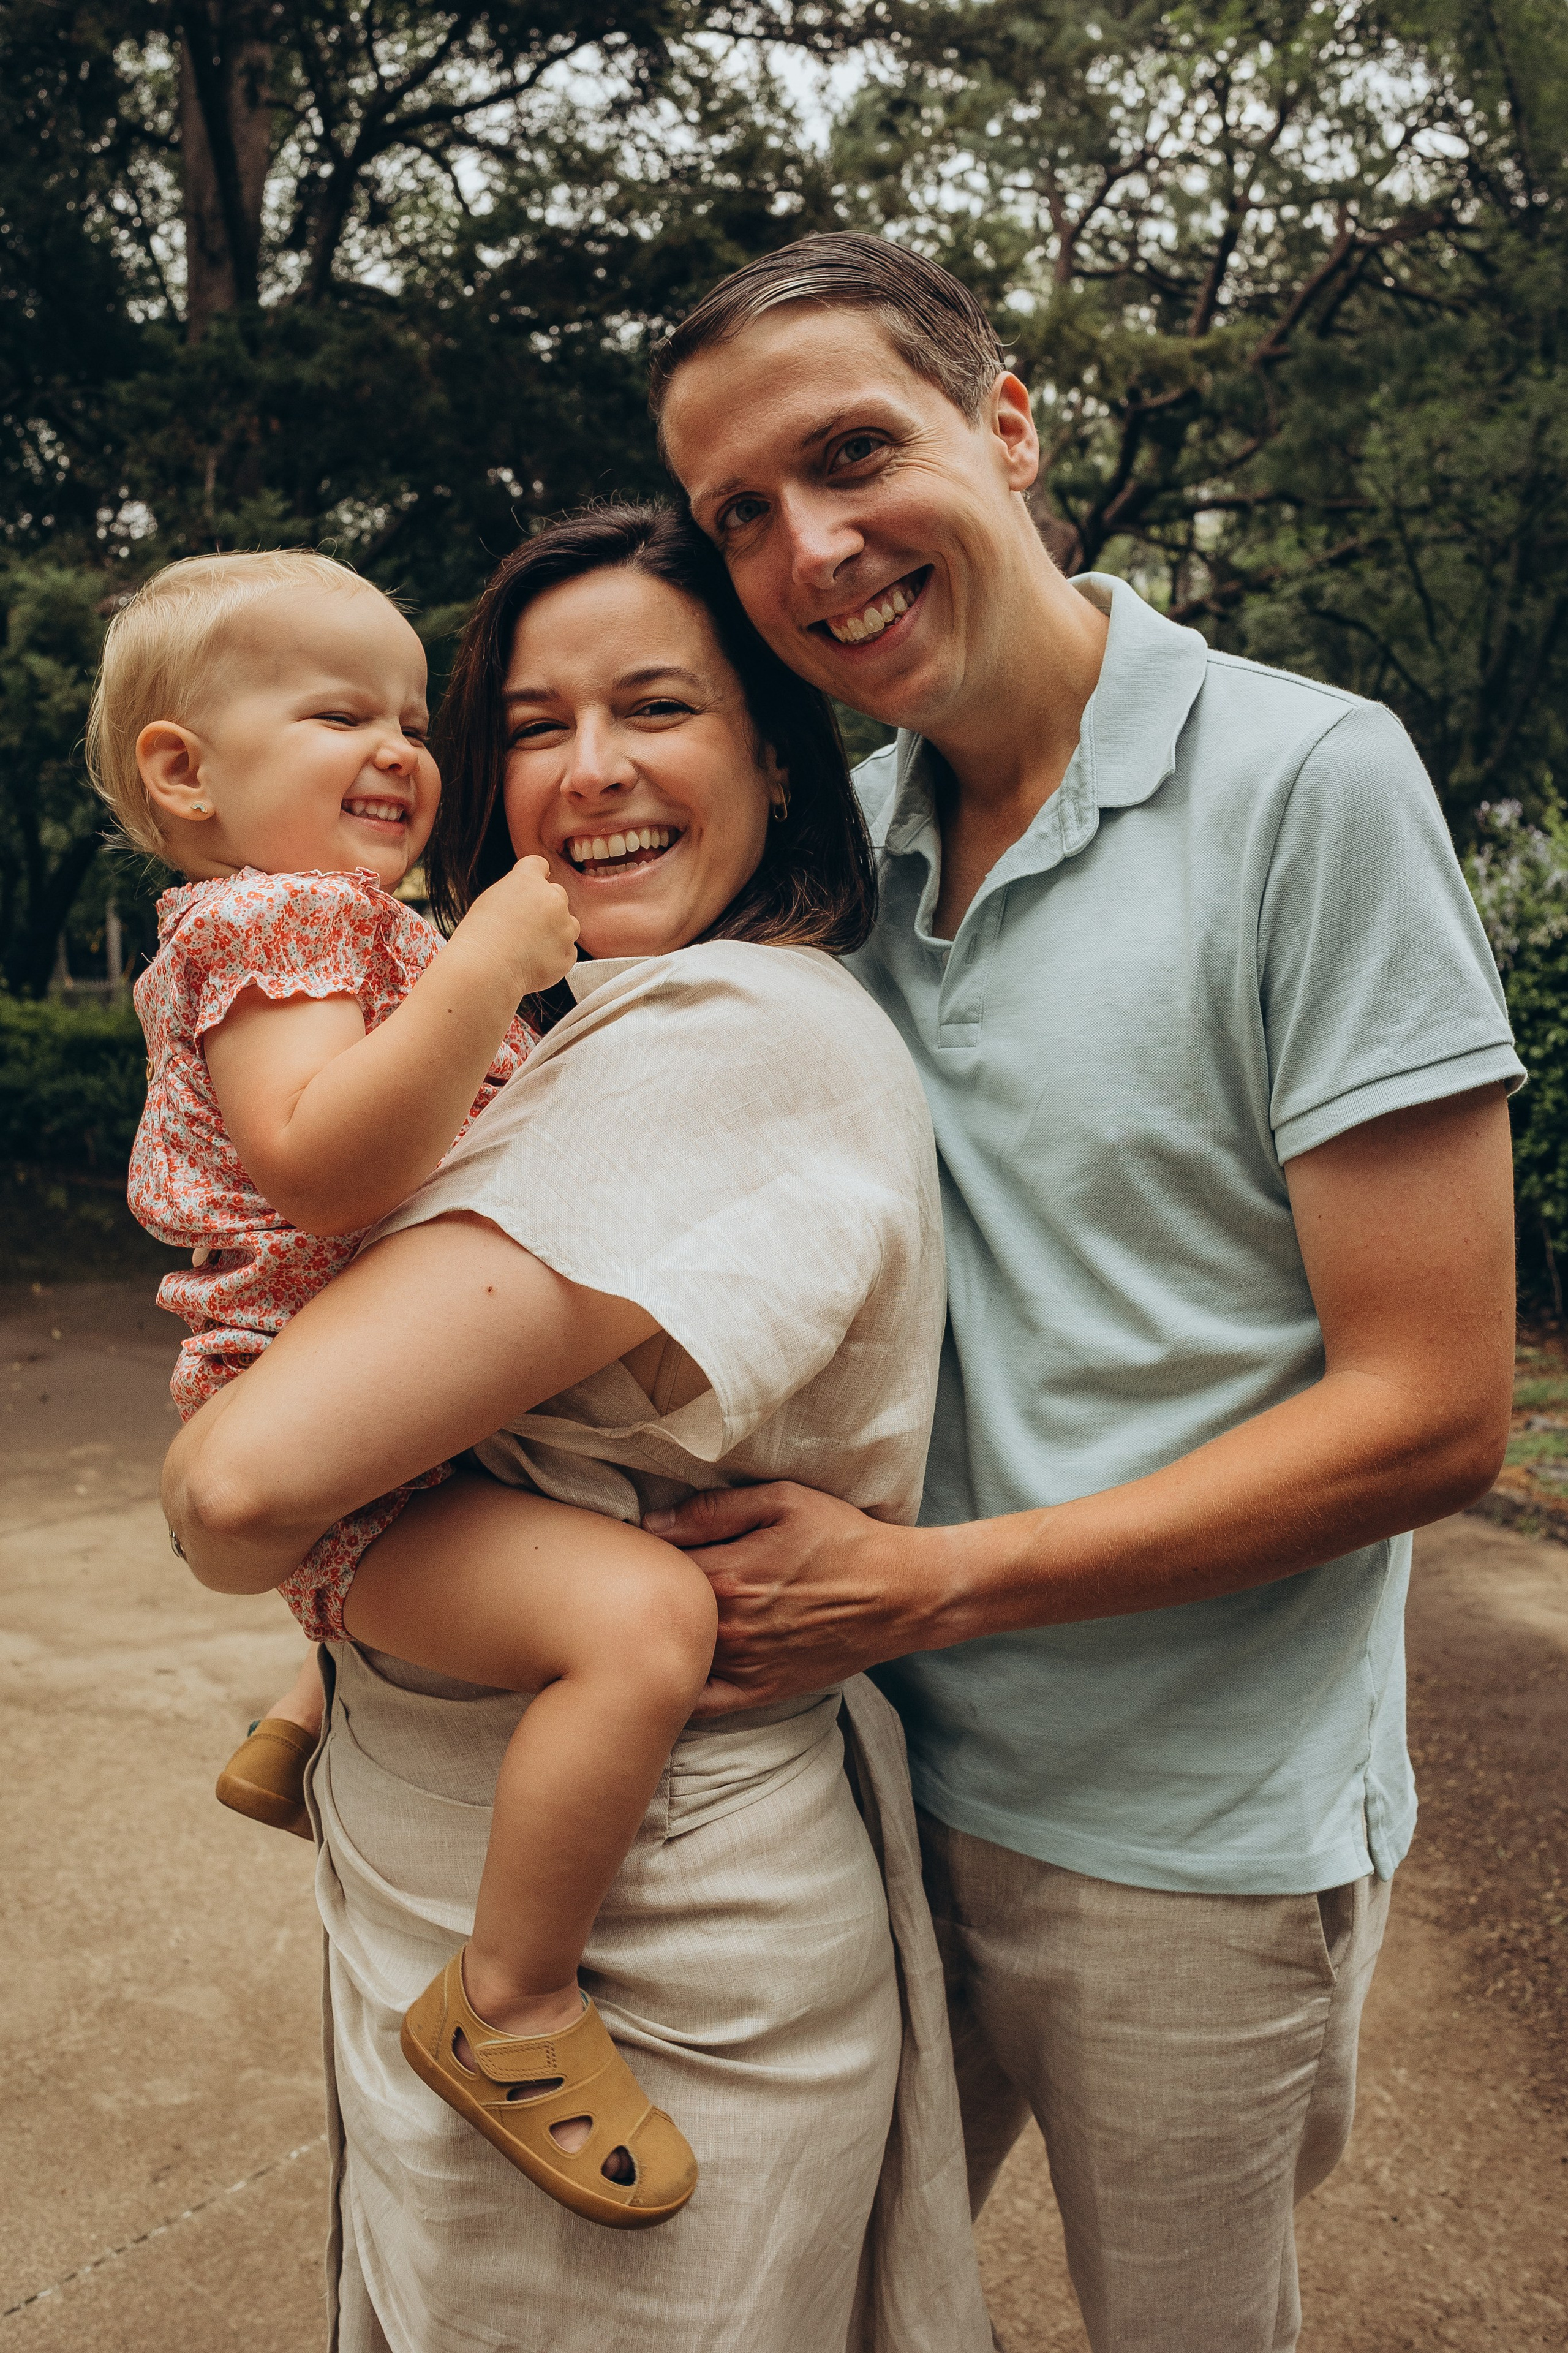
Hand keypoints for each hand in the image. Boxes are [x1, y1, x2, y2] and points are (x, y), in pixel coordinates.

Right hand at [457, 855, 579, 996]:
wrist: (486, 968)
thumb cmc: (480, 937)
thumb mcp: (490, 900)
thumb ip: (515, 893)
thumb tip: (525, 899)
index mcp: (528, 880)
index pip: (539, 865)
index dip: (537, 875)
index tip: (536, 883)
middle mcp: (552, 898)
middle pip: (558, 894)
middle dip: (547, 907)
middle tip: (527, 925)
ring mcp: (564, 927)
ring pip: (569, 924)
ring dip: (556, 931)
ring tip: (530, 946)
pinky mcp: (568, 953)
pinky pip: (567, 951)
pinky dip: (555, 956)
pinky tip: (534, 962)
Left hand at [642, 1483, 948, 1716]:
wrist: (901, 1595)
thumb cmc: (843, 1539)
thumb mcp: (784, 1501)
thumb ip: (714, 1511)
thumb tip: (653, 1524)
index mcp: (727, 1575)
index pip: (652, 1566)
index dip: (637, 1554)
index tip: (633, 1548)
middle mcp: (728, 1627)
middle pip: (656, 1615)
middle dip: (640, 1598)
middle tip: (633, 1584)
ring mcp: (742, 1664)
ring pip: (674, 1659)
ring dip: (657, 1640)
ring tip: (645, 1621)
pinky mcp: (759, 1691)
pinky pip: (701, 1704)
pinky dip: (679, 1690)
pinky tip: (669, 1669)